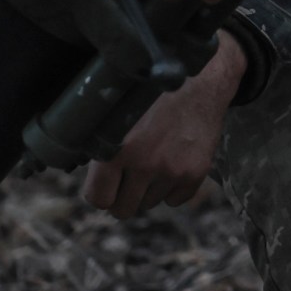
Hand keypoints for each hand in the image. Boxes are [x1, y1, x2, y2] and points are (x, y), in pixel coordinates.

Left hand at [81, 36, 246, 217]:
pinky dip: (171, 188)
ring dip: (148, 188)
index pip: (98, 200)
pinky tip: (172, 162)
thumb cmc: (152, 94)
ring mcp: (172, 171)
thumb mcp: (117, 114)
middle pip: (124, 209)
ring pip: (150, 203)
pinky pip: (175, 200)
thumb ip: (103, 147)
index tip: (106, 184)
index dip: (100, 192)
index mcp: (116, 150)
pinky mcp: (195, 173)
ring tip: (154, 159)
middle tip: (127, 178)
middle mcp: (144, 164)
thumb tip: (90, 176)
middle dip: (122, 196)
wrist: (199, 81)